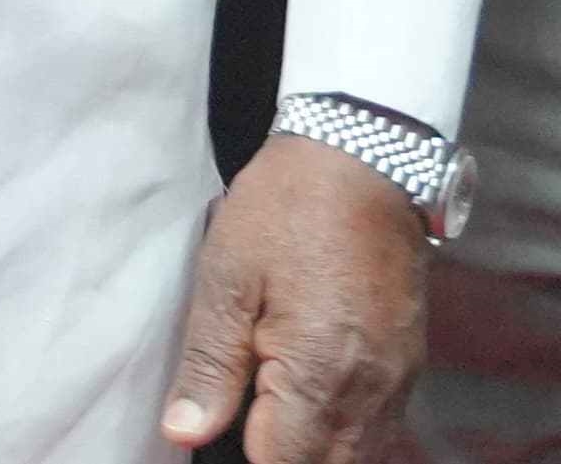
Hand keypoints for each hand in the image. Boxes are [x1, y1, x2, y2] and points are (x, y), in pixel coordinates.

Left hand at [163, 132, 430, 459]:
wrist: (362, 161)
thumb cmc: (286, 209)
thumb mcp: (226, 276)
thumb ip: (209, 363)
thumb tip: (184, 432)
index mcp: (319, 373)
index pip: (282, 463)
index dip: (239, 450)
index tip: (210, 424)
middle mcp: (369, 391)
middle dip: (280, 453)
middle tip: (238, 413)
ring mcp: (397, 382)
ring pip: (357, 454)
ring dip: (312, 446)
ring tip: (266, 404)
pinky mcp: (408, 367)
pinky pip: (379, 427)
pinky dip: (342, 428)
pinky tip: (306, 397)